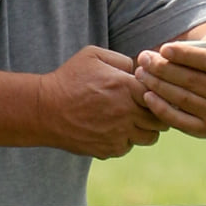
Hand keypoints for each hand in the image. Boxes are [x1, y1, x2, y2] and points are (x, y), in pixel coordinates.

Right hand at [35, 46, 167, 158]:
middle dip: (157, 114)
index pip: (160, 94)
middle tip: (148, 110)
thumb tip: (138, 70)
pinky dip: (125, 141)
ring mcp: (119, 134)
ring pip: (149, 137)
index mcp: (126, 87)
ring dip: (145, 130)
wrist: (45, 110)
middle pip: (160, 120)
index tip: (152, 93)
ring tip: (132, 121)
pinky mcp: (109, 149)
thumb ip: (121, 60)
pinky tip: (113, 130)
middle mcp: (127, 113)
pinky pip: (128, 147)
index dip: (159, 94)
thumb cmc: (69, 79)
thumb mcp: (93, 56)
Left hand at [133, 0, 205, 136]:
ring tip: (140, 72)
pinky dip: (160, 108)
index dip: (184, 54)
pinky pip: (178, 119)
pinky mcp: (205, 129)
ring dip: (157, 85)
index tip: (163, 47)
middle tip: (143, 57)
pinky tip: (146, 95)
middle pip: (190, 79)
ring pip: (181, 98)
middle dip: (163, 68)